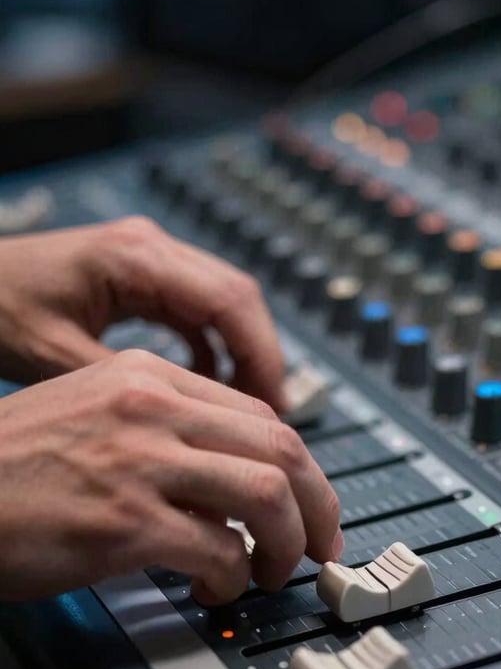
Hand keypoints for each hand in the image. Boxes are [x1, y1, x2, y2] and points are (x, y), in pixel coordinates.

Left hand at [0, 216, 287, 409]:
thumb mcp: (58, 356)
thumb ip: (129, 384)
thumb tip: (194, 421)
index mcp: (135, 257)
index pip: (230, 300)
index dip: (262, 354)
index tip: (273, 404)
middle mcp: (151, 248)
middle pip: (238, 298)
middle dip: (261, 355)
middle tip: (271, 411)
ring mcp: (149, 259)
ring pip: (224, 304)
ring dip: (241, 352)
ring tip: (246, 406)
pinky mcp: (142, 277)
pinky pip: (196, 311)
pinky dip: (213, 347)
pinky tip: (209, 384)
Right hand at [0, 349, 341, 602]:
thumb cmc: (14, 464)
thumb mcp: (97, 410)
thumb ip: (171, 428)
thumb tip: (239, 475)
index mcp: (149, 376)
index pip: (260, 414)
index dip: (300, 466)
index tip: (310, 502)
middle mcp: (152, 408)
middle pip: (282, 446)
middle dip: (318, 505)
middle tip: (320, 545)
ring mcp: (140, 462)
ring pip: (267, 494)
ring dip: (287, 544)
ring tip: (273, 572)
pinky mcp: (124, 522)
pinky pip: (218, 550)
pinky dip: (233, 577)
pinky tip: (216, 588)